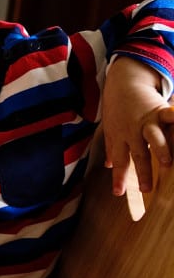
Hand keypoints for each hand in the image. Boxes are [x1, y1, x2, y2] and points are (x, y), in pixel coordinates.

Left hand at [101, 58, 173, 194]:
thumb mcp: (111, 130)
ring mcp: (146, 122)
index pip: (119, 162)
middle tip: (147, 190)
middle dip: (142, 173)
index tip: (118, 193)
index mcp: (120, 139)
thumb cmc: (118, 111)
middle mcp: (132, 132)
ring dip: (160, 150)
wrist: (122, 84)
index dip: (119, 178)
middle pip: (137, 155)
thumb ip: (112, 149)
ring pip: (153, 138)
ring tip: (167, 163)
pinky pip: (169, 116)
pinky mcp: (158, 111)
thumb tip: (109, 166)